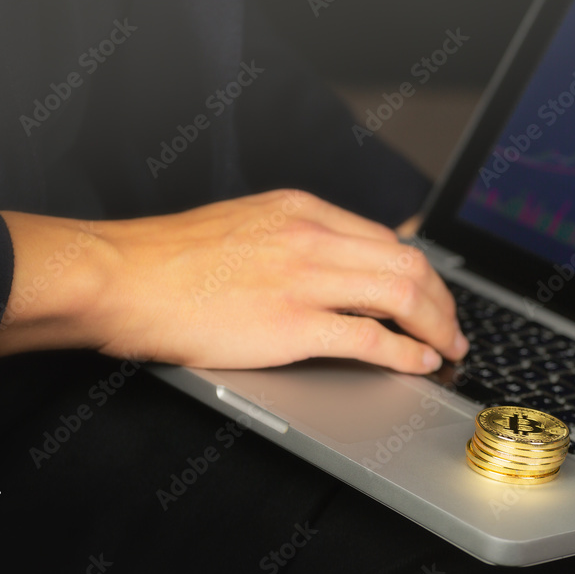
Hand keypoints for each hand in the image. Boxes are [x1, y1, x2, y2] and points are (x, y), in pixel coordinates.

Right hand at [0, 190, 467, 373]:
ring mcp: (305, 278)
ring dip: (437, 326)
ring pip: (402, 296)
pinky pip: (371, 337)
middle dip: (443, 301)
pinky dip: (406, 352)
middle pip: (409, 264)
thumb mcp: (246, 226)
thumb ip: (296, 239)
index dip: (423, 273)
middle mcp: (313, 236)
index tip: (435, 295)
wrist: (120, 277)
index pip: (387, 240)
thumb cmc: (170, 259)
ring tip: (448, 347)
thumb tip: (335, 264)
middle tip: (454, 327)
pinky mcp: (292, 323)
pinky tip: (418, 362)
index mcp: (302, 210)